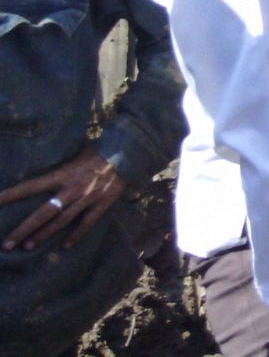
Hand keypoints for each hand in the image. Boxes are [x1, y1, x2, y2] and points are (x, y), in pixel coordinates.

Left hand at [0, 145, 126, 249]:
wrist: (129, 152)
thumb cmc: (101, 148)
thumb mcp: (77, 151)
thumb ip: (62, 163)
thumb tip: (48, 162)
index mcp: (63, 174)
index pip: (31, 186)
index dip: (11, 195)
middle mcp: (72, 189)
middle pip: (43, 213)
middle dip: (24, 229)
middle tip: (7, 245)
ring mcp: (87, 199)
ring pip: (61, 222)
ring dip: (43, 235)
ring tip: (27, 247)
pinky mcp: (102, 204)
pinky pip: (86, 223)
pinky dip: (76, 235)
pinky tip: (65, 246)